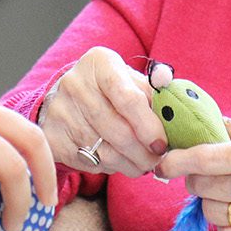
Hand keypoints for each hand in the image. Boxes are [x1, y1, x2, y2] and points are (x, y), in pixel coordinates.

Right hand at [38, 47, 167, 176]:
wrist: (66, 99)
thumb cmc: (111, 90)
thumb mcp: (131, 80)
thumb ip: (155, 93)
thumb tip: (177, 105)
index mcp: (99, 63)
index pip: (127, 97)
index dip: (148, 125)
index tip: (162, 143)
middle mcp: (75, 84)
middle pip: (118, 130)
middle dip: (143, 152)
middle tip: (158, 160)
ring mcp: (60, 112)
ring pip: (105, 151)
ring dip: (131, 164)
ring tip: (144, 164)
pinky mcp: (52, 138)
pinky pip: (90, 162)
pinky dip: (112, 168)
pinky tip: (121, 162)